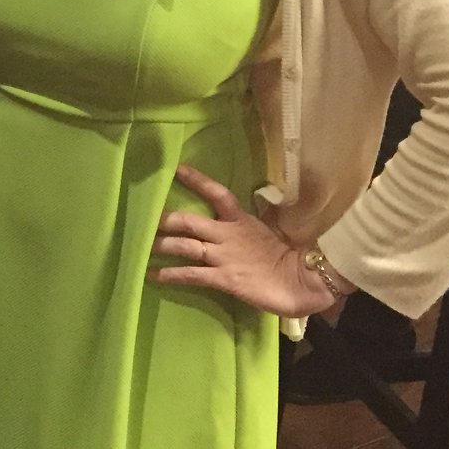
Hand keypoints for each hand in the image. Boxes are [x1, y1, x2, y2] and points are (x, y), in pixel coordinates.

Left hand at [150, 165, 338, 317]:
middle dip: (164, 220)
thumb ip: (253, 224)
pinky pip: (191, 274)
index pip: (218, 194)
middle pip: (189, 221)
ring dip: (160, 246)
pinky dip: (169, 274)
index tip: (177, 168)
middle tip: (143, 218)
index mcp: (242, 221)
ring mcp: (224, 257)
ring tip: (140, 246)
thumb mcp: (271, 233)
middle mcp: (228, 235)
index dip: (197, 181)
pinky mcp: (224, 278)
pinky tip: (152, 276)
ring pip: (184, 246)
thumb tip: (249, 212)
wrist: (309, 280)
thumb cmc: (291, 258)